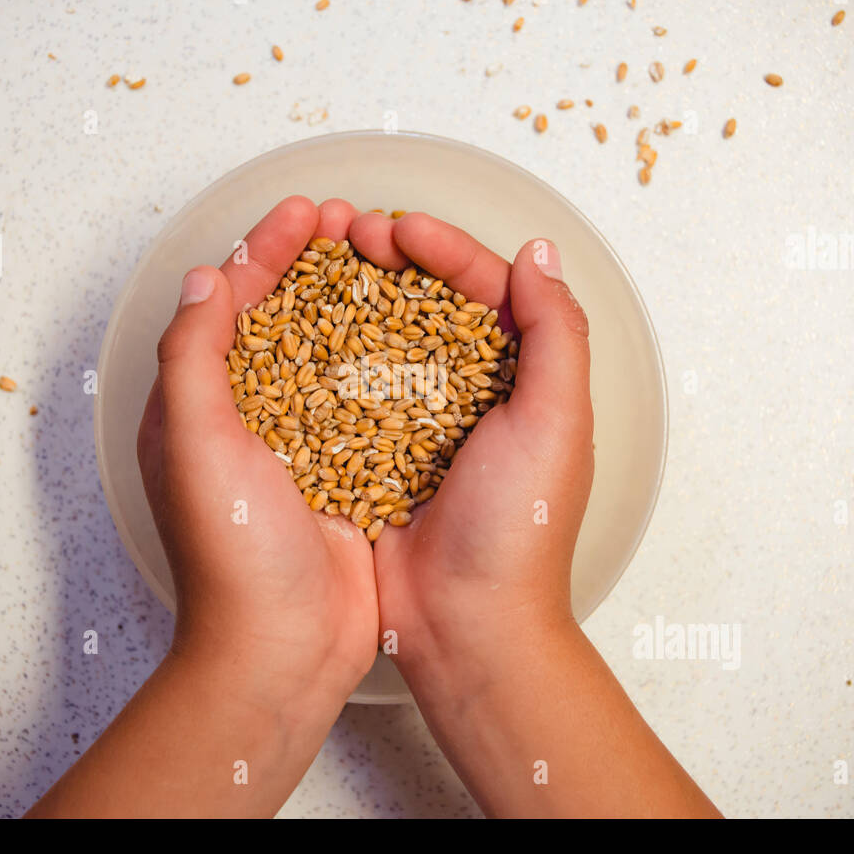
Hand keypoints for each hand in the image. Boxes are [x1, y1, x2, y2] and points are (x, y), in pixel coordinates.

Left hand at [137, 196, 379, 708]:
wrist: (284, 651)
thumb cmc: (233, 559)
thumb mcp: (195, 443)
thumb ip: (192, 356)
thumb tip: (203, 279)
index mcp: (195, 411)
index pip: (226, 306)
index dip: (264, 252)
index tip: (305, 212)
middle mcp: (244, 424)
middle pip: (280, 321)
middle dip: (311, 266)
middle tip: (350, 222)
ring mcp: (296, 450)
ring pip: (324, 356)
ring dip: (351, 305)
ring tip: (387, 263)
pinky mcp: (342, 476)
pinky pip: (363, 403)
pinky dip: (382, 363)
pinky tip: (415, 338)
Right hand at [348, 212, 593, 677]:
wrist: (464, 624)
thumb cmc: (518, 531)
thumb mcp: (557, 421)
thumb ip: (556, 333)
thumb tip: (539, 253)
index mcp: (524, 382)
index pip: (486, 290)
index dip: (445, 249)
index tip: (400, 229)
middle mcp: (471, 396)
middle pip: (427, 305)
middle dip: (389, 261)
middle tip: (348, 233)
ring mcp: (419, 425)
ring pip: (382, 341)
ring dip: (353, 299)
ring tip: (315, 266)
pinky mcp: (374, 455)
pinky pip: (347, 394)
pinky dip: (326, 359)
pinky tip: (296, 333)